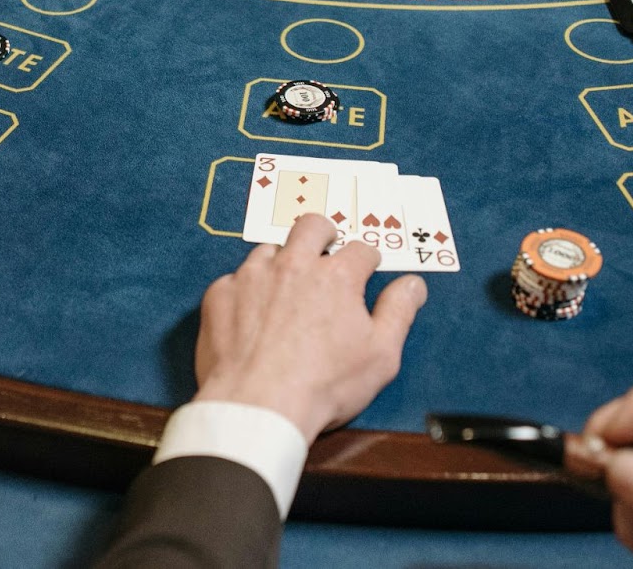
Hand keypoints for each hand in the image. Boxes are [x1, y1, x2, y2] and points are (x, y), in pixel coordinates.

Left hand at [192, 213, 427, 440]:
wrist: (258, 405)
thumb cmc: (325, 385)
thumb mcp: (380, 355)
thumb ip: (398, 312)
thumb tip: (413, 284)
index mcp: (337, 276)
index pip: (360, 249)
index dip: (367, 258)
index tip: (366, 268)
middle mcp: (293, 264)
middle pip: (310, 226)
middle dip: (323, 233)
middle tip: (325, 250)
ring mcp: (251, 276)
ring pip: (269, 250)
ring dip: (280, 262)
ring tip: (284, 287)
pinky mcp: (219, 293)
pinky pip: (234, 280)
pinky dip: (245, 292)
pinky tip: (248, 316)